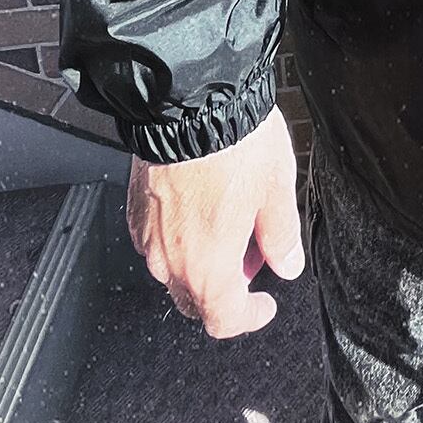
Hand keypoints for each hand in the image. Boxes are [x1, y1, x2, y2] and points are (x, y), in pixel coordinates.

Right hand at [126, 104, 305, 337]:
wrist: (188, 102)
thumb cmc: (234, 144)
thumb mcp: (276, 190)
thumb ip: (281, 236)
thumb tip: (287, 265)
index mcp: (208, 267)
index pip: (224, 320)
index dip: (249, 318)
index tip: (264, 305)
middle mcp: (170, 260)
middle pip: (194, 300)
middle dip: (226, 291)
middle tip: (252, 257)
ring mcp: (148, 236)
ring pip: (174, 271)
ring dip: (202, 262)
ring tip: (230, 225)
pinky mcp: (134, 211)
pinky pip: (157, 242)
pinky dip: (180, 239)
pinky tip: (200, 210)